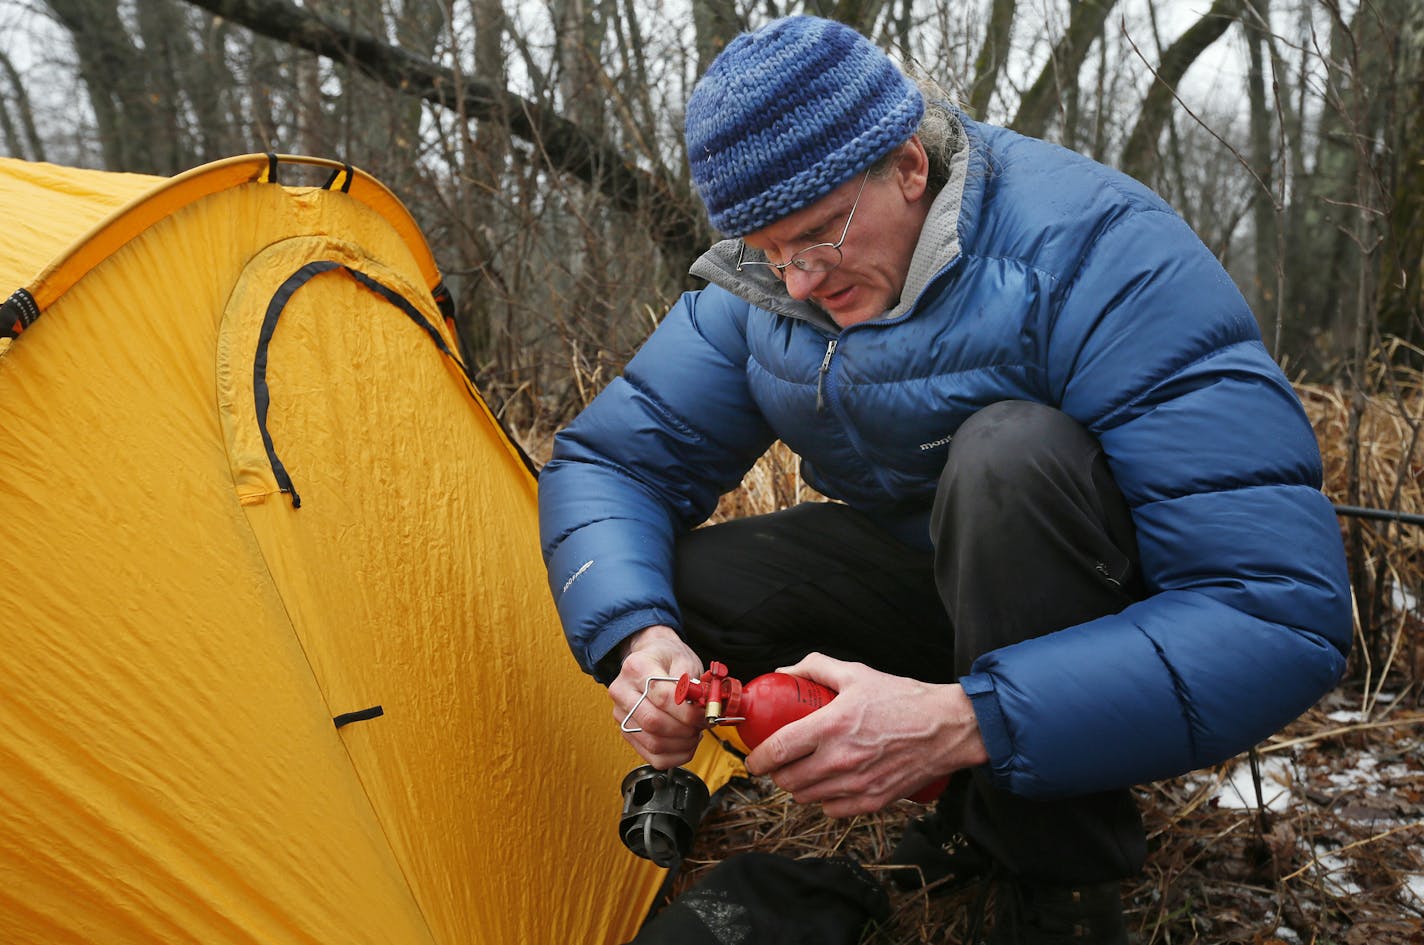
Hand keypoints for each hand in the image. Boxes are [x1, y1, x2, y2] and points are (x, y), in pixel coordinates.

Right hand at [608, 625, 705, 768]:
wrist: (649, 656)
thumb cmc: (667, 658)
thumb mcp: (684, 659)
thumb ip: (693, 684)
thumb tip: (701, 709)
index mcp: (636, 668)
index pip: (662, 697)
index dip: (689, 711)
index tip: (705, 714)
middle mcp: (622, 692)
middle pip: (653, 722)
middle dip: (686, 729)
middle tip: (702, 724)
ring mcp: (622, 714)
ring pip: (653, 743)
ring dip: (682, 744)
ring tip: (695, 732)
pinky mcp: (627, 732)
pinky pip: (652, 756)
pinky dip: (675, 756)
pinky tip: (686, 743)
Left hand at [743, 652, 988, 817]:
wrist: (946, 728)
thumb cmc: (902, 699)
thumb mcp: (856, 673)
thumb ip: (815, 667)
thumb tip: (784, 672)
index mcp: (831, 726)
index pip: (779, 750)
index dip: (757, 758)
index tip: (753, 758)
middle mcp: (840, 760)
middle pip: (788, 780)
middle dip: (777, 772)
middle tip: (781, 761)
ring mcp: (857, 785)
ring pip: (806, 797)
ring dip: (798, 787)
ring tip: (804, 770)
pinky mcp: (873, 801)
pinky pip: (832, 811)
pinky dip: (824, 800)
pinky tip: (829, 784)